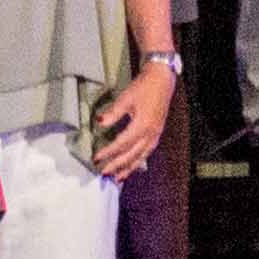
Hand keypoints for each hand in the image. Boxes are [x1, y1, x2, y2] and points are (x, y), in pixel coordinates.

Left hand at [85, 60, 178, 177]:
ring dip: (129, 168)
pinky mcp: (157, 133)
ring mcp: (155, 134)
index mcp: (142, 125)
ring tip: (119, 177)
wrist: (161, 80)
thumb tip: (100, 123)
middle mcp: (150, 133)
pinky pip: (147, 152)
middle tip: (104, 173)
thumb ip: (113, 113)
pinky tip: (133, 164)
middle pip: (131, 155)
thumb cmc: (145, 87)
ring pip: (141, 157)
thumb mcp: (126, 98)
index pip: (121, 144)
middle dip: (117, 165)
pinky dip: (139, 161)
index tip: (97, 157)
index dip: (108, 152)